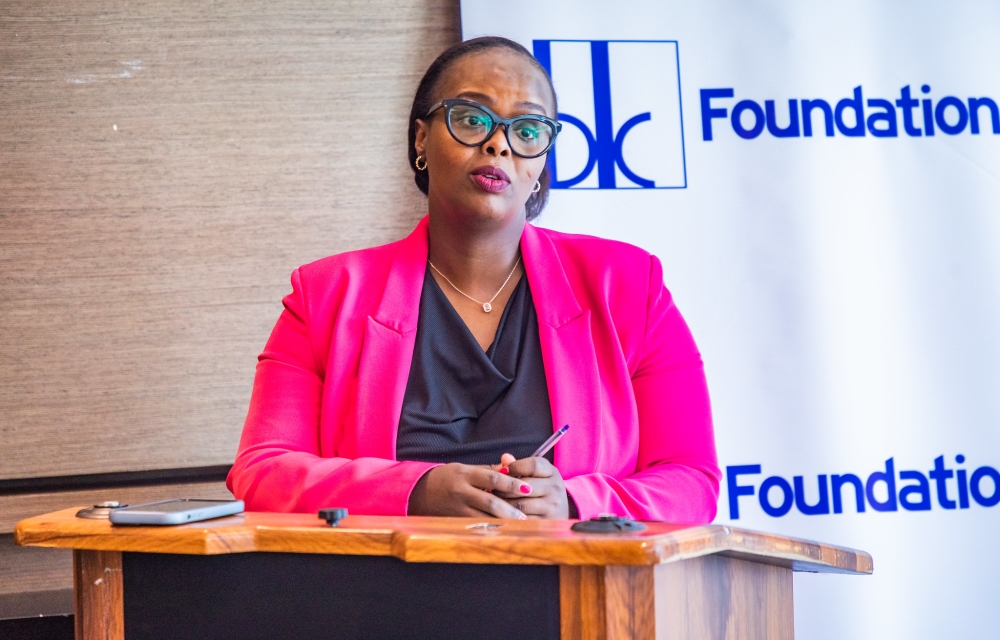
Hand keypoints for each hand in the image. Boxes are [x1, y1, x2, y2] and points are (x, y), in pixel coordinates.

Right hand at [407, 463, 532, 518]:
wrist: (418, 491)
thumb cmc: (447, 478)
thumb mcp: (465, 469)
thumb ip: (488, 470)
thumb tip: (512, 468)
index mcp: (465, 474)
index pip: (492, 478)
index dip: (511, 484)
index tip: (527, 488)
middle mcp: (461, 491)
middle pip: (489, 502)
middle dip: (509, 510)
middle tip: (526, 515)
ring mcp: (457, 508)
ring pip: (483, 518)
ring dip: (502, 523)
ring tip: (518, 526)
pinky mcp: (453, 521)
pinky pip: (474, 527)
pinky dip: (489, 530)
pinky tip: (501, 532)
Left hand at [493, 455, 568, 518]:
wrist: (560, 514)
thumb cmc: (542, 491)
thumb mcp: (536, 475)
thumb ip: (519, 466)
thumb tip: (505, 458)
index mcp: (552, 472)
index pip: (533, 465)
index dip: (515, 466)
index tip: (502, 471)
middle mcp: (555, 488)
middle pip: (524, 485)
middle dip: (505, 487)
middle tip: (493, 489)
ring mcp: (552, 506)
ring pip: (520, 504)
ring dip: (504, 503)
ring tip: (496, 502)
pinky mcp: (545, 522)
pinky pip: (521, 520)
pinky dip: (510, 517)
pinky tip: (503, 514)